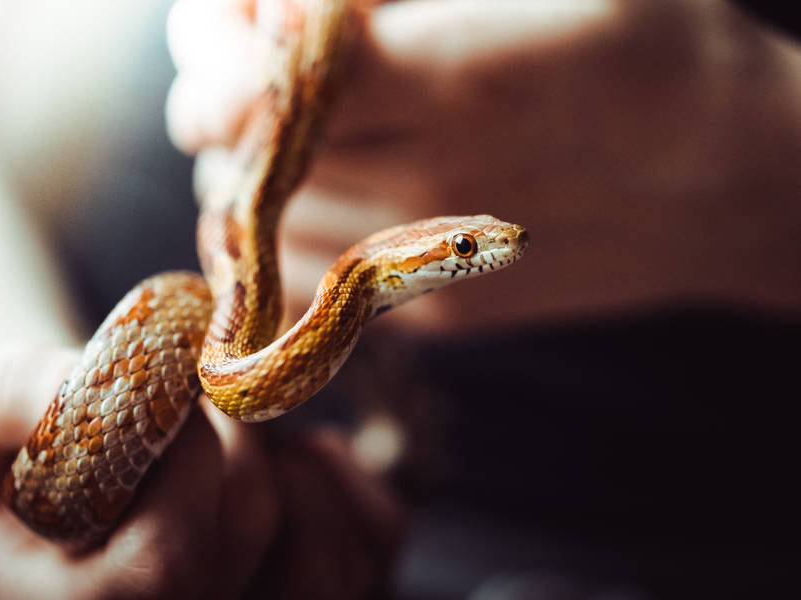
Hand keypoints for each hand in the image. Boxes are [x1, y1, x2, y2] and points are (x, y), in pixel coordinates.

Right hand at [0, 345, 402, 598]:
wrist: (75, 469)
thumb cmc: (21, 451)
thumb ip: (2, 400)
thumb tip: (80, 384)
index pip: (172, 559)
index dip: (179, 451)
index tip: (166, 389)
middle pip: (258, 528)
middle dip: (226, 433)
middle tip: (191, 401)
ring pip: (332, 540)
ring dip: (282, 453)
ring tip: (225, 438)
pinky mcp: (334, 586)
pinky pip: (377, 527)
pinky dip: (335, 469)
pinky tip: (283, 457)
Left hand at [166, 0, 800, 331]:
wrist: (722, 185)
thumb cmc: (650, 50)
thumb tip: (284, 3)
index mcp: (456, 82)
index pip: (270, 88)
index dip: (218, 52)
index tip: (223, 19)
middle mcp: (428, 186)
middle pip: (244, 155)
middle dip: (212, 96)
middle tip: (236, 58)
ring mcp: (424, 266)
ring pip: (258, 225)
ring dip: (241, 163)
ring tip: (283, 123)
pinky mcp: (431, 314)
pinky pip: (304, 276)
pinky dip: (281, 228)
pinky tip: (320, 185)